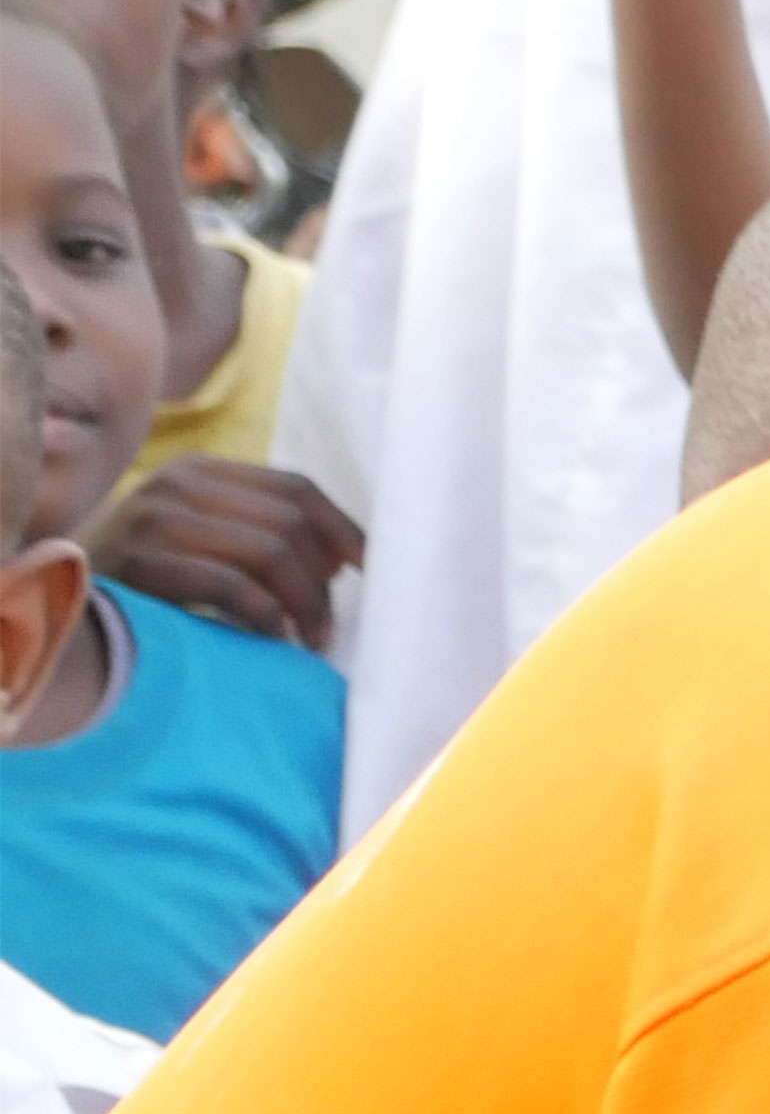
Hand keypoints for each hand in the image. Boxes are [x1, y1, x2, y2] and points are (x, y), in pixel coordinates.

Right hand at [86, 456, 358, 651]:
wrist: (54, 599)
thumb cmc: (145, 580)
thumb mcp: (199, 541)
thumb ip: (257, 535)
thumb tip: (343, 562)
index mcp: (200, 472)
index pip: (297, 489)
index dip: (344, 530)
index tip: (370, 571)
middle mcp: (178, 486)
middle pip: (290, 524)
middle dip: (322, 582)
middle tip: (327, 628)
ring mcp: (155, 521)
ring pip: (269, 554)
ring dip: (303, 605)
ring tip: (307, 640)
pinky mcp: (140, 563)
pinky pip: (231, 587)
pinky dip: (265, 618)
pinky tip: (271, 641)